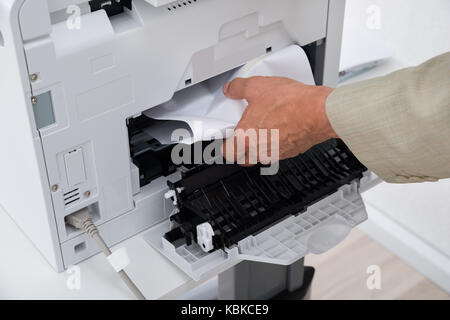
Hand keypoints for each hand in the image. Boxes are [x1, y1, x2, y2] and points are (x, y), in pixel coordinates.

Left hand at [221, 76, 337, 163]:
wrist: (320, 112)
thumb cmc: (292, 103)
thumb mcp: (257, 86)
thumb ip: (238, 88)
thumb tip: (231, 89)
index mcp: (246, 138)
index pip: (227, 153)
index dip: (224, 145)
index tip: (225, 138)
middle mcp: (260, 150)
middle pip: (243, 158)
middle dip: (240, 149)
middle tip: (242, 134)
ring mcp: (277, 153)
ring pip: (261, 156)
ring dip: (259, 147)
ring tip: (263, 127)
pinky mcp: (291, 152)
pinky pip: (277, 152)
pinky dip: (276, 143)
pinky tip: (280, 127)